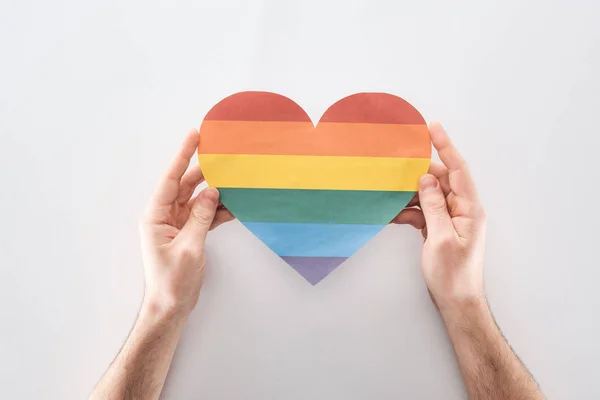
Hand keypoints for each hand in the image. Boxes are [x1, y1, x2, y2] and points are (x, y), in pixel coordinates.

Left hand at [139, 129, 233, 316]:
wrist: (171, 306)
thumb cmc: (172, 281)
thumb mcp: (189, 247)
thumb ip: (200, 217)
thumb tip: (212, 192)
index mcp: (156, 216)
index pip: (170, 179)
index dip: (182, 156)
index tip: (194, 135)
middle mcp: (165, 216)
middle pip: (186, 186)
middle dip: (204, 172)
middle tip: (222, 156)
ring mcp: (177, 225)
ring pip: (198, 200)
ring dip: (215, 193)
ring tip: (234, 181)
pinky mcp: (189, 234)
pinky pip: (204, 215)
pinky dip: (218, 211)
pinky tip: (234, 206)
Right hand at [393, 122, 485, 311]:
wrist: (456, 302)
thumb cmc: (453, 275)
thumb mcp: (441, 238)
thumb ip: (433, 206)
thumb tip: (426, 179)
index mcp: (469, 209)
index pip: (458, 170)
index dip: (446, 146)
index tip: (432, 127)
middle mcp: (462, 210)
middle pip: (440, 181)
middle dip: (419, 172)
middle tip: (397, 164)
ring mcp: (450, 220)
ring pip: (428, 196)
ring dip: (409, 194)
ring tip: (388, 191)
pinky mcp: (439, 229)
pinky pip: (423, 212)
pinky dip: (408, 212)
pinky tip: (392, 213)